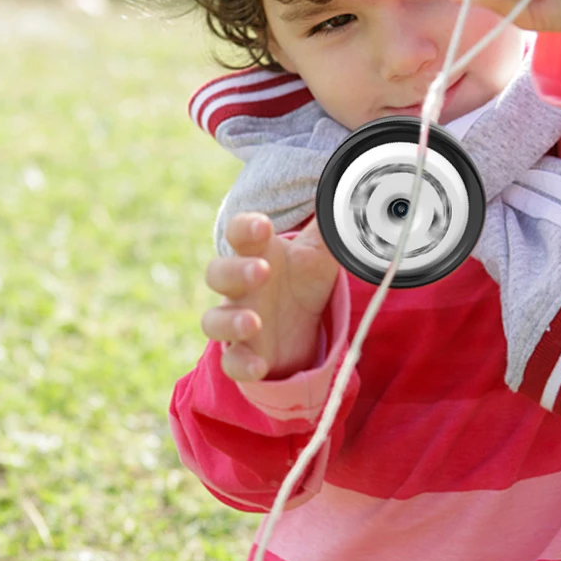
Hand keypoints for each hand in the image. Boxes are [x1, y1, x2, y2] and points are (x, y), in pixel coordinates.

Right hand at [201, 213, 339, 382]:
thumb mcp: (323, 252)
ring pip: (214, 320)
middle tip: (263, 270)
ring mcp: (238, 320)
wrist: (307, 328)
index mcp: (257, 253)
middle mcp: (240, 286)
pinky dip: (241, 364)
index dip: (245, 227)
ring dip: (230, 320)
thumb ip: (331, 226)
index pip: (239, 232)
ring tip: (254, 322)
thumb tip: (346, 195)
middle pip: (218, 273)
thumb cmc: (306, 281)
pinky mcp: (244, 354)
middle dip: (236, 271)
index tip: (264, 225)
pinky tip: (260, 365)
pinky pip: (231, 362)